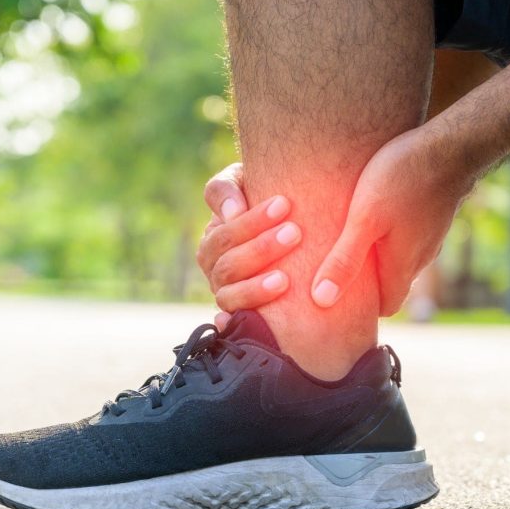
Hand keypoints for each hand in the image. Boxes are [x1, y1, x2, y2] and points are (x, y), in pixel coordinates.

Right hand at [198, 163, 299, 328]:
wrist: (290, 233)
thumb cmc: (269, 202)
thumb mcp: (243, 183)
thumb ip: (227, 189)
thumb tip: (232, 213)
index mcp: (214, 238)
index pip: (224, 232)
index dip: (251, 222)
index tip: (285, 204)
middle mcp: (214, 268)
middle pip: (227, 264)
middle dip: (260, 249)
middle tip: (295, 233)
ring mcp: (225, 294)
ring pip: (228, 295)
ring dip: (254, 288)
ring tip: (285, 280)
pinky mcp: (238, 319)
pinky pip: (232, 325)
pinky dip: (233, 325)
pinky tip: (252, 325)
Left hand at [310, 127, 468, 315]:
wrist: (452, 142)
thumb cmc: (403, 178)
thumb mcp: (365, 219)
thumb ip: (345, 259)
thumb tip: (322, 300)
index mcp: (403, 265)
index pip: (387, 306)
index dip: (364, 310)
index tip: (337, 300)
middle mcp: (421, 255)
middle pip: (392, 283)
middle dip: (366, 283)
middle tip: (333, 272)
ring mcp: (429, 234)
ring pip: (399, 258)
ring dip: (375, 256)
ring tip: (345, 242)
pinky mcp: (430, 213)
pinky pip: (406, 235)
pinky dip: (387, 235)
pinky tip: (368, 215)